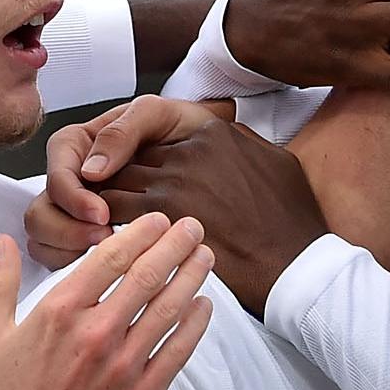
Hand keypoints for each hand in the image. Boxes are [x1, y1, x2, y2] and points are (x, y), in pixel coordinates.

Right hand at [0, 219, 212, 389]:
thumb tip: (5, 242)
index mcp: (58, 312)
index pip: (111, 258)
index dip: (141, 234)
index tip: (158, 221)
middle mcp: (96, 333)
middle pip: (147, 275)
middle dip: (175, 245)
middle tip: (193, 228)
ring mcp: (124, 366)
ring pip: (168, 309)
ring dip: (191, 278)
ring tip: (205, 258)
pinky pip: (177, 352)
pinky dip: (194, 325)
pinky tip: (203, 307)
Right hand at [34, 95, 235, 259]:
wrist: (220, 159)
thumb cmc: (186, 132)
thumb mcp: (159, 115)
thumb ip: (123, 130)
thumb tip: (91, 169)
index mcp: (80, 147)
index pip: (56, 174)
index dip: (72, 197)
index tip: (102, 214)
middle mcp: (74, 182)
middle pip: (41, 212)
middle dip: (67, 230)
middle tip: (104, 238)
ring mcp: (77, 213)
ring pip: (45, 240)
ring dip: (70, 250)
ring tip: (111, 255)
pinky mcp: (88, 240)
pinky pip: (62, 259)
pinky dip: (78, 267)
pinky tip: (113, 268)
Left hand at [100, 116, 324, 314]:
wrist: (293, 262)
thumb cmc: (289, 220)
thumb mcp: (274, 162)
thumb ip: (242, 144)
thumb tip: (229, 138)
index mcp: (213, 131)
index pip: (154, 127)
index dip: (136, 150)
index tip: (129, 169)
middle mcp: (191, 149)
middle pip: (133, 155)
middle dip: (118, 178)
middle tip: (104, 200)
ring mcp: (177, 179)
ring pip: (118, 180)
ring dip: (105, 201)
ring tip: (97, 221)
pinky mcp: (165, 214)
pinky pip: (116, 211)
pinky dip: (105, 223)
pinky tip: (105, 238)